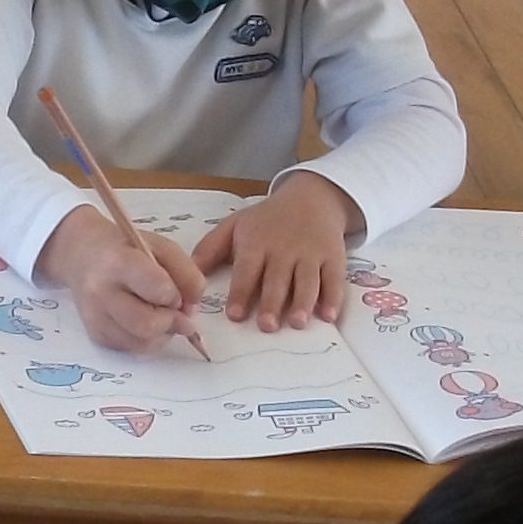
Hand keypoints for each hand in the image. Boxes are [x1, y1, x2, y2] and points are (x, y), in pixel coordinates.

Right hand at [36, 201, 209, 353]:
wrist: (83, 256)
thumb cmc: (128, 249)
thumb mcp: (162, 247)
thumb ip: (186, 275)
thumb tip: (190, 310)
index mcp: (118, 262)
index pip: (158, 289)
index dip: (176, 295)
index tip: (176, 292)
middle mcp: (101, 291)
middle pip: (147, 324)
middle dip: (172, 322)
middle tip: (178, 314)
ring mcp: (96, 316)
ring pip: (142, 343)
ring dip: (163, 334)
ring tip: (163, 316)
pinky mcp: (96, 334)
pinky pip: (132, 349)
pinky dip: (148, 340)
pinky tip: (146, 322)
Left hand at [197, 176, 353, 333]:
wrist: (311, 198)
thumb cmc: (267, 220)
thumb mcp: (235, 226)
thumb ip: (210, 249)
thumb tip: (188, 274)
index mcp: (257, 242)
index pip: (247, 269)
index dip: (241, 292)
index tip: (235, 315)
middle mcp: (284, 249)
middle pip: (277, 278)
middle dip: (271, 302)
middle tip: (266, 325)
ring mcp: (311, 253)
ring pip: (307, 280)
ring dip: (302, 302)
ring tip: (296, 322)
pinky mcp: (333, 257)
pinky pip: (335, 279)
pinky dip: (333, 297)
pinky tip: (328, 316)